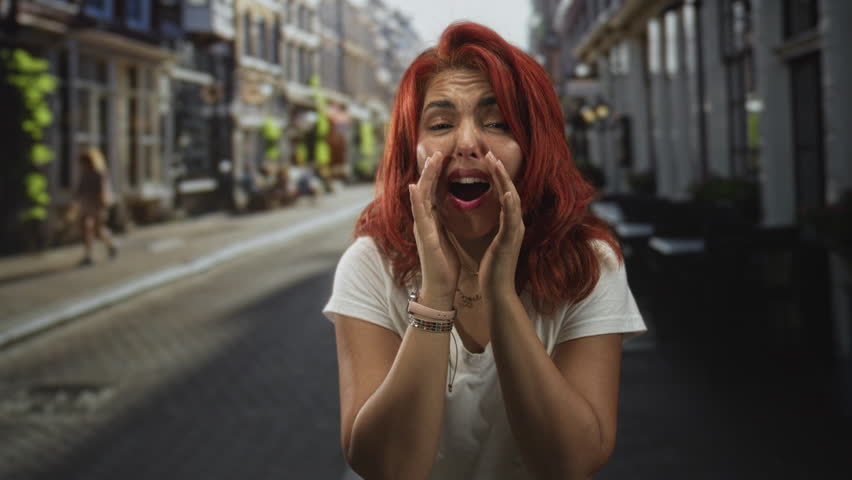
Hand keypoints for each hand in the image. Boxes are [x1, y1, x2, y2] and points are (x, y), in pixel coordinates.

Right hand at [408, 150, 459, 306]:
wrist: (440, 288)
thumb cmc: (444, 265)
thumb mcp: (446, 238)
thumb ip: (443, 223)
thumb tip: (446, 210)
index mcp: (431, 221)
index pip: (433, 192)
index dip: (436, 174)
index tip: (442, 156)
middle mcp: (423, 221)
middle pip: (426, 189)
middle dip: (430, 169)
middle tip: (436, 149)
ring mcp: (421, 228)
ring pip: (421, 197)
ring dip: (425, 177)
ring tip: (431, 159)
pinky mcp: (424, 237)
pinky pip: (419, 215)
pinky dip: (416, 199)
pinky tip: (416, 186)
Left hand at [479, 151, 524, 297]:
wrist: (497, 291)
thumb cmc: (492, 269)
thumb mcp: (492, 241)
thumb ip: (494, 226)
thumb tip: (491, 214)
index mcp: (509, 224)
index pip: (504, 194)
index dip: (497, 176)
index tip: (487, 160)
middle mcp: (515, 225)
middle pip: (510, 191)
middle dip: (500, 171)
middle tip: (489, 153)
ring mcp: (514, 233)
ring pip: (512, 200)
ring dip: (504, 180)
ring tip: (495, 163)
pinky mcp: (510, 242)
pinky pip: (511, 220)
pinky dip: (510, 205)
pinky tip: (506, 192)